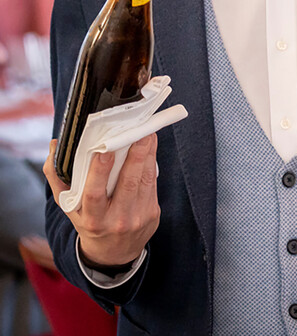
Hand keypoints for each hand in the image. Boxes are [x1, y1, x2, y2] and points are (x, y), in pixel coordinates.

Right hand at [42, 135, 160, 268]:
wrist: (114, 253)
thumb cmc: (88, 222)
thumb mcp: (69, 207)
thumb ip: (57, 177)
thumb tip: (54, 145)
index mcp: (92, 220)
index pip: (94, 194)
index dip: (99, 172)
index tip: (104, 150)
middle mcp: (116, 220)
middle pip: (127, 184)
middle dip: (135, 156)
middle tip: (139, 132)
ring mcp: (138, 218)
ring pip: (144, 181)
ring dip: (148, 155)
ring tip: (147, 134)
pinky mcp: (153, 213)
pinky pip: (152, 185)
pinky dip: (151, 165)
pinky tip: (150, 150)